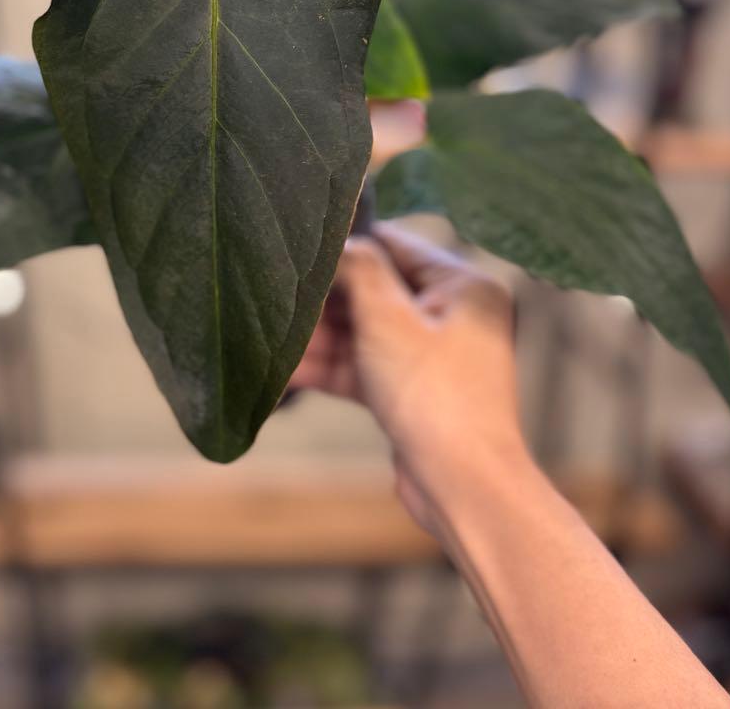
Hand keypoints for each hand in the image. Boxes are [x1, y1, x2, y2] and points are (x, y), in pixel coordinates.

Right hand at [292, 223, 522, 532]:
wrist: (462, 487)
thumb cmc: (434, 396)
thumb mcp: (389, 319)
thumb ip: (360, 270)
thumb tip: (338, 241)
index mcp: (461, 285)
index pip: (395, 245)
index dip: (347, 243)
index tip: (301, 247)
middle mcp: (450, 315)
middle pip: (373, 290)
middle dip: (323, 297)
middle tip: (274, 292)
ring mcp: (427, 355)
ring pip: (361, 332)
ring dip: (316, 336)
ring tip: (267, 333)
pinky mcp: (407, 390)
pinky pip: (361, 366)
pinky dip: (327, 366)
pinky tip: (281, 368)